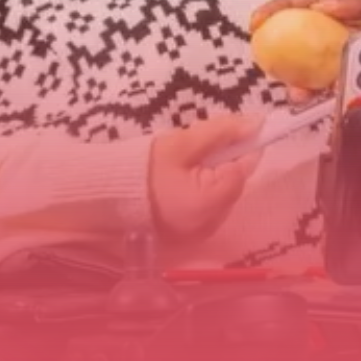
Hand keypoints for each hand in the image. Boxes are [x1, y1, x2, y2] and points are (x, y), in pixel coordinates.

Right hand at [148, 112, 264, 239]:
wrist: (103, 197)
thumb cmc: (142, 168)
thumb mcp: (183, 143)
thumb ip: (222, 131)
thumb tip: (257, 122)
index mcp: (215, 201)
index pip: (246, 165)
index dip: (239, 143)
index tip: (224, 129)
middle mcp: (213, 224)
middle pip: (233, 181)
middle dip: (221, 160)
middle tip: (193, 145)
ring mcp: (199, 234)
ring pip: (220, 195)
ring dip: (210, 176)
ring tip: (181, 163)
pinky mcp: (186, 238)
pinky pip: (205, 209)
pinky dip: (198, 193)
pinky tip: (175, 182)